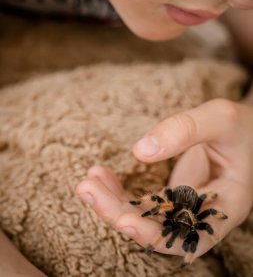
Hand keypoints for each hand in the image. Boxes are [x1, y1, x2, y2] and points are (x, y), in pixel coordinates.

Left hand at [76, 98, 252, 260]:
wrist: (242, 129)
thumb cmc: (237, 124)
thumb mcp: (219, 118)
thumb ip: (185, 130)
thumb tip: (140, 150)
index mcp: (228, 203)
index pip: (192, 235)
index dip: (158, 235)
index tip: (124, 220)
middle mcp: (204, 213)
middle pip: (159, 229)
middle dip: (120, 213)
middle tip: (87, 189)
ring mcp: (185, 206)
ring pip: (145, 217)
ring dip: (113, 203)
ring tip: (87, 182)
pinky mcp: (171, 196)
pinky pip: (142, 201)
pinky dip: (119, 191)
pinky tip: (100, 175)